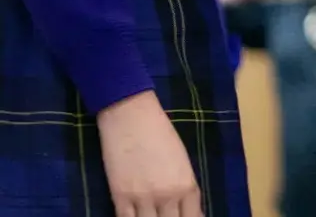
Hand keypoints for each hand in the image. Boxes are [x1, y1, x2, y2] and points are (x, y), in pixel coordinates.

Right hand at [98, 90, 201, 216]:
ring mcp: (143, 199)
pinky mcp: (120, 197)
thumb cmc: (161, 134)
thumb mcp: (182, 161)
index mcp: (187, 185)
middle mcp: (167, 196)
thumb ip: (183, 188)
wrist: (132, 118)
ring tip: (152, 216)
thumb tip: (185, 209)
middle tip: (166, 216)